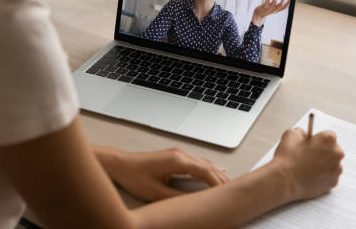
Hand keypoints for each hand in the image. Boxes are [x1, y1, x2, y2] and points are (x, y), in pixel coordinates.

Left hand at [96, 147, 228, 200]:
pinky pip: (197, 161)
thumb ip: (177, 198)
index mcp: (178, 161)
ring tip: (229, 184)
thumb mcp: (156, 193)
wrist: (121, 163)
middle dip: (222, 178)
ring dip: (217, 173)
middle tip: (234, 190)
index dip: (218, 183)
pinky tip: (215, 171)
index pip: (206, 172)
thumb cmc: (135, 176)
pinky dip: (208, 168)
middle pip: (209, 166)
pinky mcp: (175, 155)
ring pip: (204, 162)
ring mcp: (178, 152)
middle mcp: (180, 154)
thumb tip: (194, 204)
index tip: (227, 193)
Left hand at [251, 0, 289, 26]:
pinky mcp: (264, 6)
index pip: (283, 8)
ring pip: (274, 1)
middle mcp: (273, 9)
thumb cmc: (266, 10)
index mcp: (276, 10)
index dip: (287, 4)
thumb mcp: (272, 9)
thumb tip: (280, 0)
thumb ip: (277, 6)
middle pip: (280, 4)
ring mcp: (269, 8)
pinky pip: (267, 1)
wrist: (258, 14)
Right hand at [272, 128, 343, 201]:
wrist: (285, 181)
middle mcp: (336, 153)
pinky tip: (311, 175)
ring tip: (308, 166)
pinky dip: (323, 175)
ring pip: (332, 163)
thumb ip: (302, 131)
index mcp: (329, 139)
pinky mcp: (333, 182)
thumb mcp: (291, 134)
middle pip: (333, 149)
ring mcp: (336, 169)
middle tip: (309, 155)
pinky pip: (330, 176)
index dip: (319, 139)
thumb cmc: (288, 158)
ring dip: (324, 164)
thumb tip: (305, 136)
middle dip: (323, 151)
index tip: (312, 143)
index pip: (329, 135)